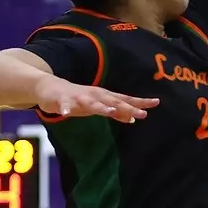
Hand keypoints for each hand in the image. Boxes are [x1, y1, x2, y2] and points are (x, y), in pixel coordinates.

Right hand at [34, 75, 157, 123]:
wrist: (52, 88)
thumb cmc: (80, 99)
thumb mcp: (101, 107)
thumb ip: (117, 113)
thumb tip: (134, 119)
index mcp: (105, 97)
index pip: (126, 99)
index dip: (140, 102)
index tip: (156, 102)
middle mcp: (95, 95)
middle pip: (113, 102)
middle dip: (127, 107)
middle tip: (141, 113)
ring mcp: (79, 97)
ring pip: (92, 103)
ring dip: (101, 107)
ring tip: (111, 111)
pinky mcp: (63, 100)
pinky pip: (64, 105)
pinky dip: (65, 108)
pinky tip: (65, 112)